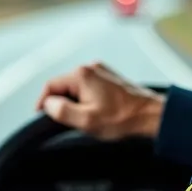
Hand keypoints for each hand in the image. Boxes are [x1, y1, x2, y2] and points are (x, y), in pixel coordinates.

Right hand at [36, 61, 164, 139]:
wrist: (150, 116)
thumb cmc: (122, 119)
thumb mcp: (86, 121)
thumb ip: (61, 111)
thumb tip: (48, 105)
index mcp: (82, 75)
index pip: (50, 86)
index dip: (43, 102)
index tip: (41, 116)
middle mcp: (90, 68)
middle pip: (63, 86)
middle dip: (61, 103)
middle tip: (66, 122)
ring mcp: (101, 71)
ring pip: (75, 87)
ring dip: (74, 102)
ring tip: (84, 119)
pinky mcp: (109, 78)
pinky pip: (88, 88)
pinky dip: (85, 99)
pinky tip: (95, 113)